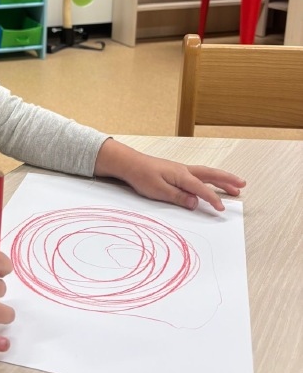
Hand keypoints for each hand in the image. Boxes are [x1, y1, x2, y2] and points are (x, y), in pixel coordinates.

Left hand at [94, 140, 245, 211]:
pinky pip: (199, 174)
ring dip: (222, 178)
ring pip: (207, 173)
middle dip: (228, 180)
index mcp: (181, 176)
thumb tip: (195, 203)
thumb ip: (178, 197)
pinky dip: (210, 177)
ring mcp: (181, 170)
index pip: (201, 189)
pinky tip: (212, 182)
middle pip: (211, 175)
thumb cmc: (142, 176)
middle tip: (242, 185)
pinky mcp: (177, 172)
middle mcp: (184, 171)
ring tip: (235, 185)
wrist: (130, 164)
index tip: (222, 209)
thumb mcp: (158, 191)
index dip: (213, 199)